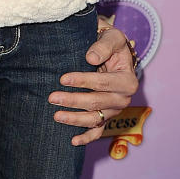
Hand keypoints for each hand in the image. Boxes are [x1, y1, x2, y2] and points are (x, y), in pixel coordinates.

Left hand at [49, 23, 137, 146]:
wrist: (112, 53)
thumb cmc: (110, 44)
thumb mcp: (112, 37)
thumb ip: (103, 46)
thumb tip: (91, 58)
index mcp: (127, 80)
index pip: (102, 83)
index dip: (82, 81)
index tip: (63, 79)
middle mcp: (123, 99)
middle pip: (96, 103)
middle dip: (73, 101)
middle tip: (51, 98)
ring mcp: (114, 110)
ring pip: (95, 119)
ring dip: (75, 119)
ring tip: (56, 116)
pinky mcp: (106, 117)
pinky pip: (98, 131)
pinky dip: (87, 137)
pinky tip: (73, 141)